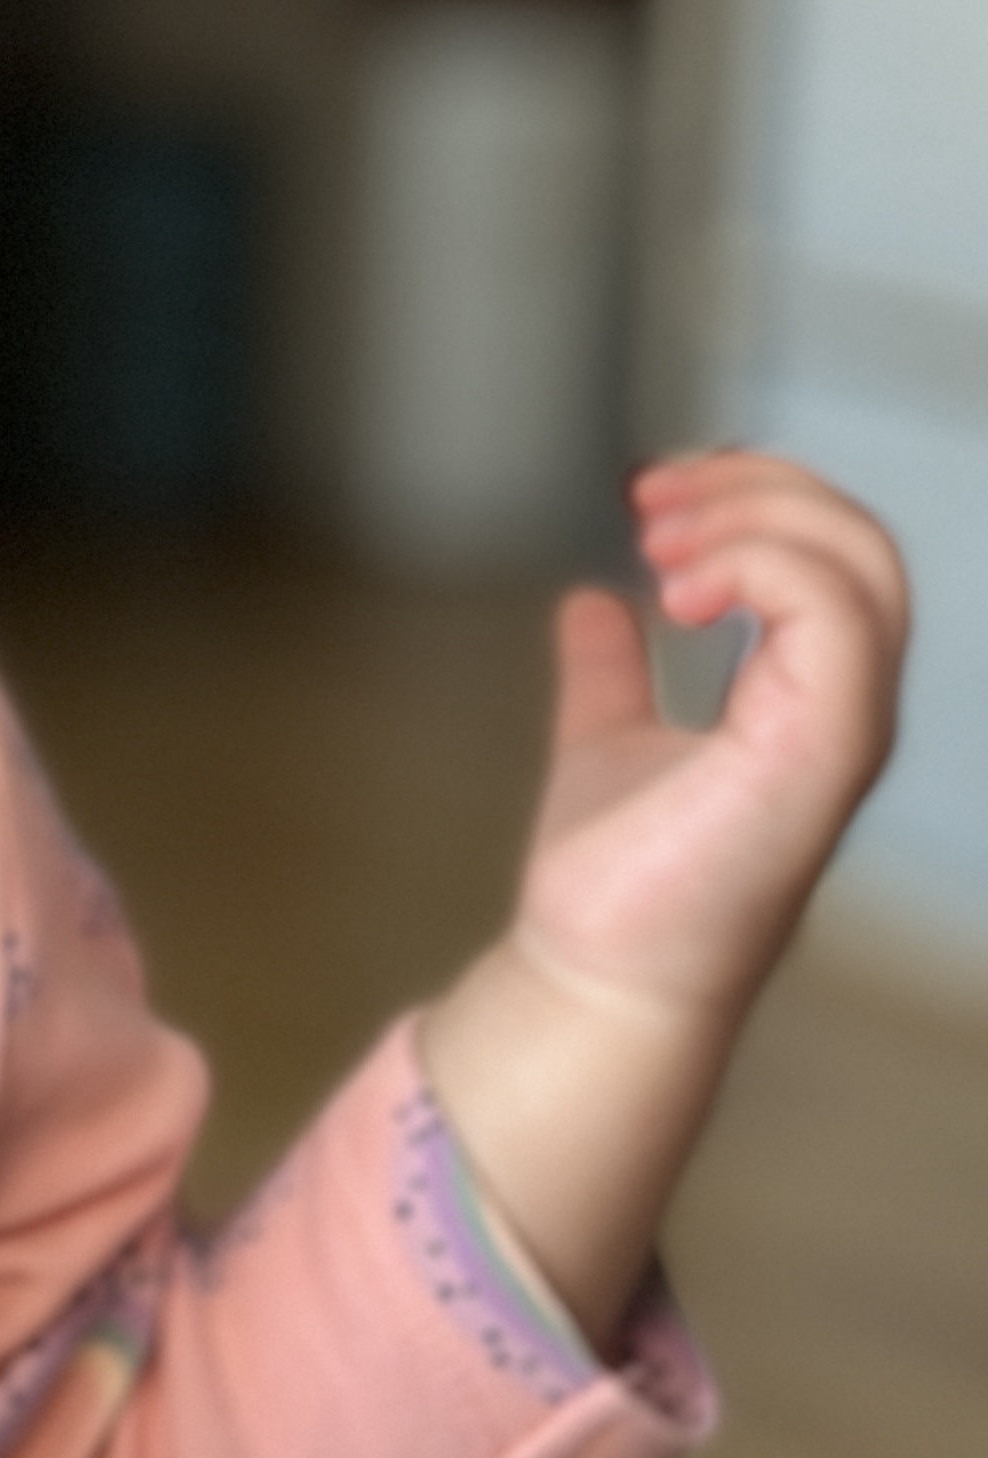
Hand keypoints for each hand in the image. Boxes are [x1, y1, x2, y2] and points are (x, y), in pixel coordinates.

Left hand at [523, 448, 907, 1032]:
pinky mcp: (821, 752)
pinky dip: (760, 567)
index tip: (650, 492)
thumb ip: (613, 669)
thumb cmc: (617, 881)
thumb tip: (592, 602)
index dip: (756, 490)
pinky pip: (836, 616)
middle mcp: (843, 706)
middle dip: (757, 484)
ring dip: (754, 516)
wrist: (598, 973)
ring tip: (659, 541)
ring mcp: (841, 729)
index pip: (837, 551)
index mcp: (808, 694)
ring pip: (864, 564)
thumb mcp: (608, 735)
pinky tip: (678, 593)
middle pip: (863, 540)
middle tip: (649, 498)